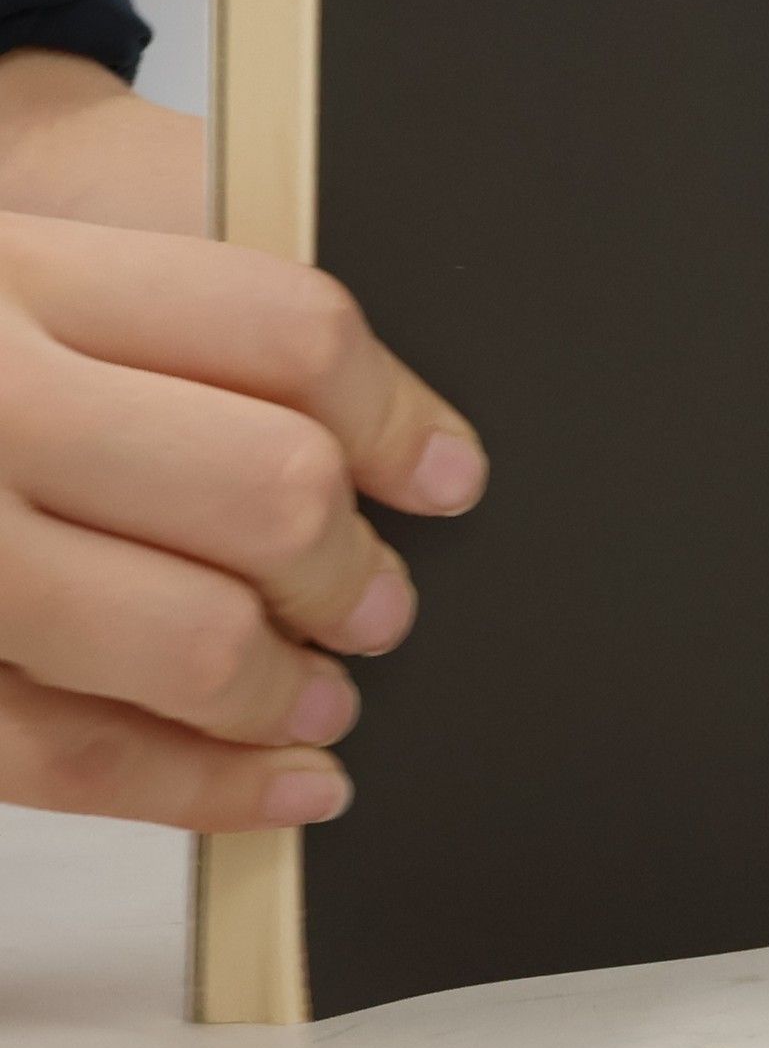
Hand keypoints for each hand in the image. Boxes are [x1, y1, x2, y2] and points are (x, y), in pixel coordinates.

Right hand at [0, 213, 485, 829]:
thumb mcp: (30, 259)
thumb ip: (182, 316)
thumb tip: (398, 437)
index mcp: (28, 270)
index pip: (288, 333)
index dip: (399, 415)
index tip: (447, 474)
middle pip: (266, 486)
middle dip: (348, 566)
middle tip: (376, 600)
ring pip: (184, 636)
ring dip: (288, 685)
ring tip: (326, 692)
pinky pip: (69, 756)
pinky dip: (202, 788)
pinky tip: (280, 785)